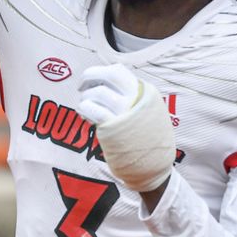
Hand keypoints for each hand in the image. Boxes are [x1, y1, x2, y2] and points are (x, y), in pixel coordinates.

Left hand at [79, 64, 175, 192]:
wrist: (154, 166)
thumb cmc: (147, 139)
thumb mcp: (149, 111)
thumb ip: (132, 97)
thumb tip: (103, 84)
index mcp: (145, 93)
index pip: (118, 70)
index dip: (101, 72)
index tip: (94, 80)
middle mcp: (136, 99)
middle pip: (108, 74)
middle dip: (90, 75)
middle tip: (81, 85)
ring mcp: (125, 113)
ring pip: (97, 92)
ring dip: (86, 97)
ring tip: (85, 106)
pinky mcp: (113, 127)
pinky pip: (92, 109)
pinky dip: (83, 107)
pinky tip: (83, 113)